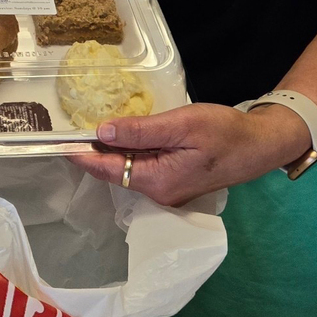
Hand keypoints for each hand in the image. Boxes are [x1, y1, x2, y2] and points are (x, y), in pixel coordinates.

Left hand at [67, 102, 312, 206]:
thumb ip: (141, 130)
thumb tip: (102, 131)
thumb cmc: (224, 132)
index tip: (57, 142)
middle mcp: (157, 192)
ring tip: (88, 125)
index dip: (82, 154)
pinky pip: (142, 166)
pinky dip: (129, 150)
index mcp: (157, 182)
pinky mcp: (173, 180)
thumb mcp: (182, 125)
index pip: (108, 169)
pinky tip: (122, 132)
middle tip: (69, 127)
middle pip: (115, 170)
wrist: (259, 145)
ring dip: (111, 149)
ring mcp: (166, 189)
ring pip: (128, 168)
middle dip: (93, 150)